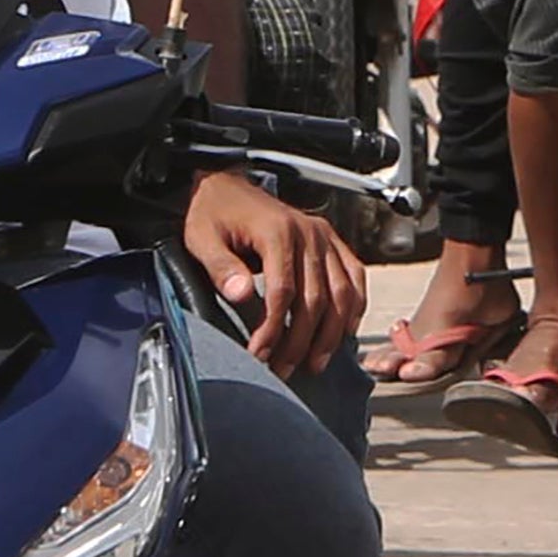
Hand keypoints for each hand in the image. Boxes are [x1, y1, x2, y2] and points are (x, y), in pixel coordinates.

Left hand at [182, 168, 364, 379]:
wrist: (225, 187)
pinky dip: (354, 307)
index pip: (283, 291)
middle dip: (300, 341)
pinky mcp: (331, 240)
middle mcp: (308, 232)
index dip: (273, 329)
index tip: (259, 355)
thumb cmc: (212, 215)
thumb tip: (241, 295)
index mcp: (277, 231)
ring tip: (315, 363)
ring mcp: (324, 236)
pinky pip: (355, 276)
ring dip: (331, 333)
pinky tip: (343, 332)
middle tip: (283, 370)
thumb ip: (221, 267)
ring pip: (342, 292)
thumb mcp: (202, 239)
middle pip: (315, 298)